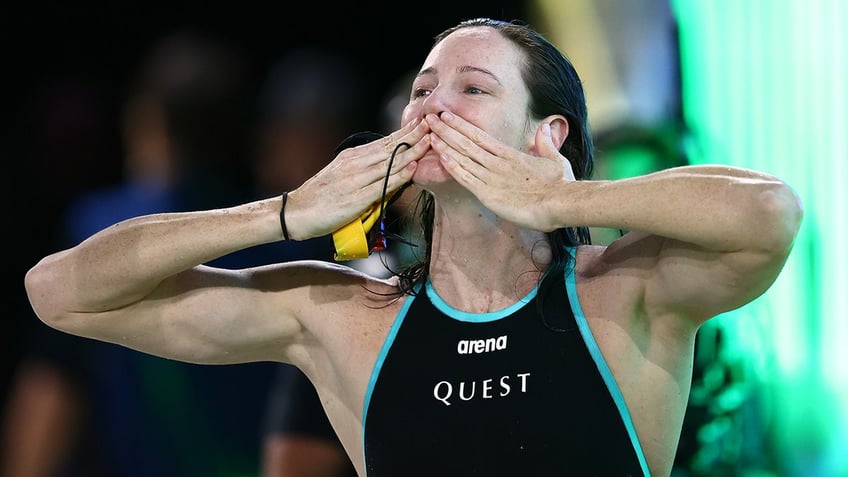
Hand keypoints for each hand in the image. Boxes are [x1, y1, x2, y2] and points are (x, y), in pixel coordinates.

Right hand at [285, 119, 428, 239]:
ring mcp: (355, 180)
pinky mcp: (356, 199)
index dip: (405, 132)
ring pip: (389, 163)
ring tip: (429, 141)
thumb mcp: (341, 174)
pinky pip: (381, 185)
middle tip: (432, 124)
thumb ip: (363, 169)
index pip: (384, 142)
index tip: (422, 122)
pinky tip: (411, 168)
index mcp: (352, 157)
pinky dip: (398, 176)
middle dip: (412, 136)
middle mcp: (354, 164)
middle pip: (389, 148)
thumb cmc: (321, 197)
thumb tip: (385, 166)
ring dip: (411, 152)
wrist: (297, 213)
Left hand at [426, 112, 572, 230]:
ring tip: (429, 133)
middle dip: (446, 130)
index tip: (447, 116)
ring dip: (445, 145)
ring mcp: (491, 177)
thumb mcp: (554, 158)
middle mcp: (497, 163)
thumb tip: (546, 127)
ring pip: (463, 157)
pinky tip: (441, 158)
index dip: (461, 126)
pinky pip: (466, 178)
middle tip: (429, 117)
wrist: (562, 202)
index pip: (480, 136)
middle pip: (466, 142)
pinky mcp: (488, 194)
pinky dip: (453, 167)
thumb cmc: (560, 183)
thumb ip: (545, 143)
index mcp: (510, 154)